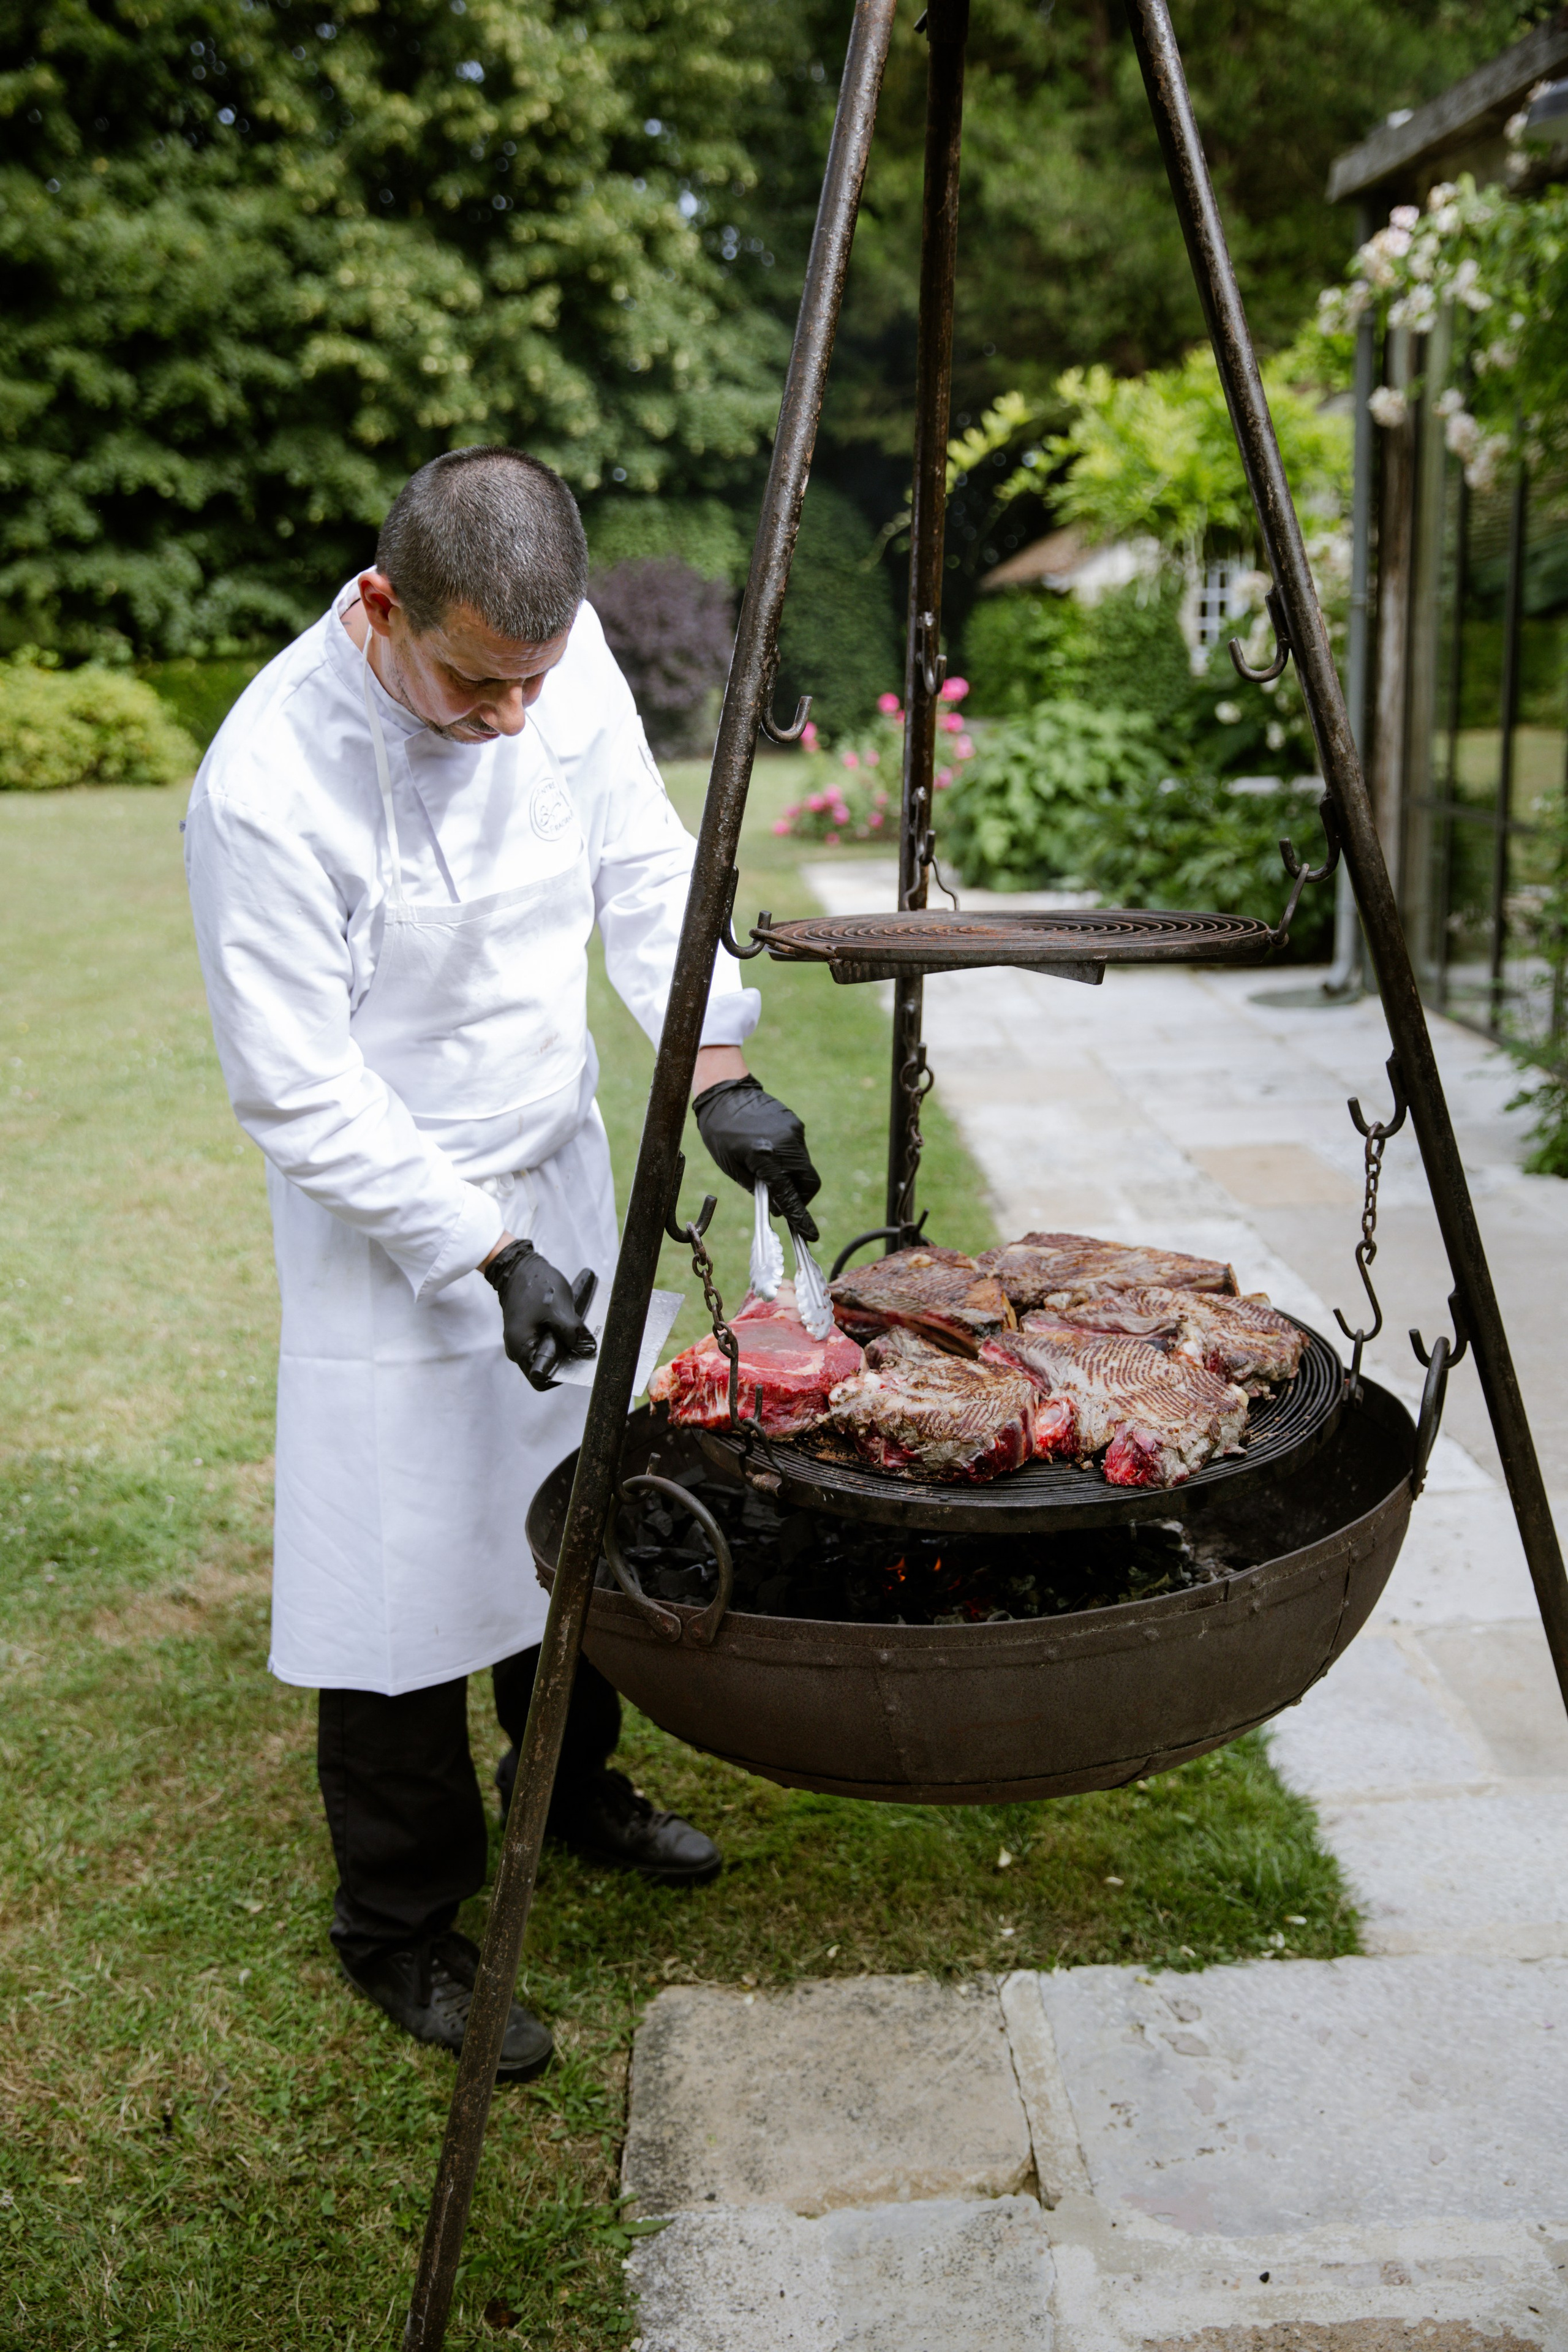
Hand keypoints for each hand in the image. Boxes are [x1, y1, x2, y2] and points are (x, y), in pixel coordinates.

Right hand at [482, 1239, 597, 1390]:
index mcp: (521, 1348)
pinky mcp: (528, 1331)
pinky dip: (560, 1336)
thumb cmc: (535, 1286)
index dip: (562, 1374)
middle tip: (582, 1343)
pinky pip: (546, 1342)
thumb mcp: (558, 1310)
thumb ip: (573, 1334)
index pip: (541, 1379)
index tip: (578, 1359)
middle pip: (546, 1367)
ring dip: (565, 1345)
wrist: (519, 1266)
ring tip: (577, 1330)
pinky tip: (570, 1323)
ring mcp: (523, 1340)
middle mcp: (518, 1349)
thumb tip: (588, 1351)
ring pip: (548, 1354)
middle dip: (566, 1358)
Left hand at [692, 1076, 821, 1242]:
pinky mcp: (796, 1123)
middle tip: (783, 1200)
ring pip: (804, 1166)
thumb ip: (757, 1188)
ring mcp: (794, 1132)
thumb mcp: (732, 1166)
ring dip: (792, 1175)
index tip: (811, 1235)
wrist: (725, 1092)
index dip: (799, 1217)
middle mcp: (786, 1145)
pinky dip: (789, 1158)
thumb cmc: (720, 1131)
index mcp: (765, 1157)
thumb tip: (778, 1205)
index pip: (788, 1195)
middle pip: (809, 1183)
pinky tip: (769, 1150)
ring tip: (767, 1167)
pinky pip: (798, 1150)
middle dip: (801, 1196)